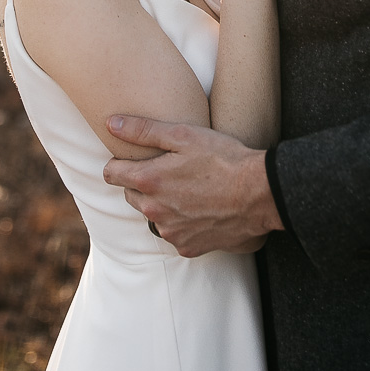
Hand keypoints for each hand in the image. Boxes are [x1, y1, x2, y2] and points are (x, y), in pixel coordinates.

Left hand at [103, 118, 283, 254]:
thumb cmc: (223, 158)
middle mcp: (154, 211)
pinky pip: (173, 233)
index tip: (134, 157)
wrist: (259, 194)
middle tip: (168, 170)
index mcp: (149, 181)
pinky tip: (199, 208)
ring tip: (187, 189)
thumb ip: (143, 130)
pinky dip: (180, 222)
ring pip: (152, 215)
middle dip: (142, 183)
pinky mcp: (187, 247)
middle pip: (130, 195)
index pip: (111, 174)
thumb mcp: (183, 135)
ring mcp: (170, 232)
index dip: (120, 162)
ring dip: (161, 204)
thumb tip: (111, 123)